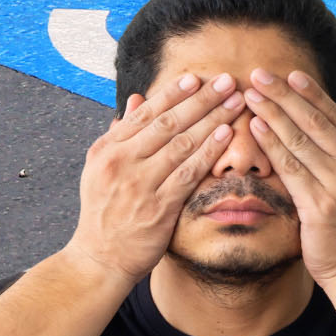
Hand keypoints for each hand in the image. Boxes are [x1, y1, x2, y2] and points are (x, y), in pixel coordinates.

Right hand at [67, 72, 243, 282]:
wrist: (100, 257)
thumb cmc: (104, 211)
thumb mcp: (100, 168)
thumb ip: (120, 133)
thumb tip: (138, 100)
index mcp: (108, 150)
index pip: (145, 114)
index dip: (173, 94)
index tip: (197, 78)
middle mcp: (122, 163)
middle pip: (168, 123)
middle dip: (201, 99)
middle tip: (227, 81)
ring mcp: (140, 185)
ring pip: (182, 144)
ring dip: (212, 120)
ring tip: (235, 103)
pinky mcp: (159, 207)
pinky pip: (189, 173)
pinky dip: (209, 152)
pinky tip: (226, 136)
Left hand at [243, 69, 335, 281]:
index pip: (335, 116)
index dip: (310, 93)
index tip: (289, 74)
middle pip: (316, 122)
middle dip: (285, 95)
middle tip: (260, 74)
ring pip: (300, 140)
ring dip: (273, 113)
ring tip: (251, 94)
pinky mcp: (322, 205)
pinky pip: (290, 166)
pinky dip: (271, 143)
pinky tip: (255, 126)